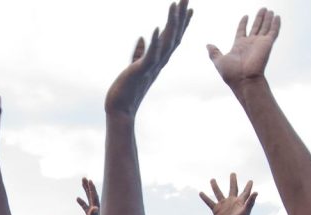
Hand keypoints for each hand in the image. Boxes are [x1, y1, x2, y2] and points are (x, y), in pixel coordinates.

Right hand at [76, 178, 100, 214]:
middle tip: (84, 178)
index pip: (94, 196)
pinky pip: (85, 208)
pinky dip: (82, 203)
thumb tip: (94, 208)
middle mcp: (97, 210)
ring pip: (89, 199)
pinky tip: (77, 199)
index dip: (91, 188)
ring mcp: (94, 213)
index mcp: (98, 210)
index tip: (89, 180)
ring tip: (82, 182)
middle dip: (88, 186)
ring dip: (85, 191)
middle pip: (92, 195)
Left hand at [104, 1, 191, 117]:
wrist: (120, 108)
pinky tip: (156, 28)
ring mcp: (152, 65)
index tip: (189, 7)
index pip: (172, 37)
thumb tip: (142, 38)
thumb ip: (139, 52)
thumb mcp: (134, 66)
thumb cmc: (127, 88)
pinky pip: (150, 55)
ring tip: (175, 5)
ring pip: (166, 41)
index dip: (181, 22)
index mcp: (158, 59)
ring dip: (171, 23)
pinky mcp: (141, 70)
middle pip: (174, 35)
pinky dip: (154, 42)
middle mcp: (159, 61)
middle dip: (180, 16)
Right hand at [199, 173, 256, 214]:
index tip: (250, 181)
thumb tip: (256, 192)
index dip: (248, 186)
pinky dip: (205, 198)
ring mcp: (223, 206)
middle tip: (233, 174)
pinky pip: (209, 202)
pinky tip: (200, 193)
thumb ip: (250, 202)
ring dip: (215, 186)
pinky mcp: (216, 210)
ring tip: (212, 179)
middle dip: (233, 181)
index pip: (245, 192)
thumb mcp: (245, 211)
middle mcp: (231, 202)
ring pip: (218, 193)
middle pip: (232, 189)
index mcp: (240, 202)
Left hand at [208, 7, 280, 88]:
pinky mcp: (267, 44)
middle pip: (255, 27)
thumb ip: (214, 53)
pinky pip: (273, 32)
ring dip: (267, 18)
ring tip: (269, 10)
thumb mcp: (219, 61)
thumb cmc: (231, 74)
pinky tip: (277, 17)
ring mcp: (259, 43)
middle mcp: (250, 44)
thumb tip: (208, 45)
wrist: (244, 80)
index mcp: (239, 46)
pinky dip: (276, 24)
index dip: (243, 23)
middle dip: (259, 18)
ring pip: (265, 27)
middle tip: (262, 9)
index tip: (245, 16)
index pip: (242, 31)